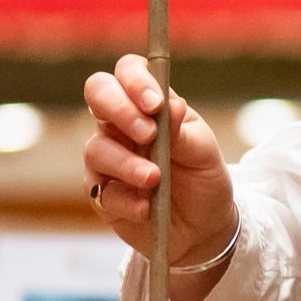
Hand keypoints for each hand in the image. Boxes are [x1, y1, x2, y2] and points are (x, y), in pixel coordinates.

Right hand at [83, 55, 241, 300]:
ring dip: (127, 163)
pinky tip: (147, 207)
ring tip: (155, 179)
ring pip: (96, 148)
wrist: (204, 228)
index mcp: (148, 105)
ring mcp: (107, 159)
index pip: (128, 72)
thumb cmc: (203, 179)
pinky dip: (127, 199)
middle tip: (149, 135)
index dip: (135, 80)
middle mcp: (120, 125)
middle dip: (121, 110)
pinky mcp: (102, 195)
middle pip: (97, 93)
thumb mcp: (203, 152)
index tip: (156, 104)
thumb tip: (169, 105)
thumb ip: (182, 130)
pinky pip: (103, 191)